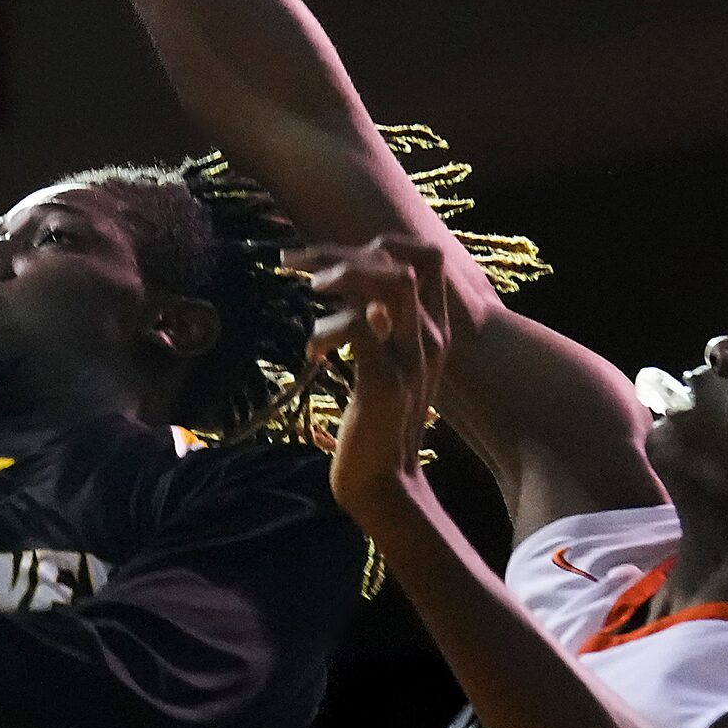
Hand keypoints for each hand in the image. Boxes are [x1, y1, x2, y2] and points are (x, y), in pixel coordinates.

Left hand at [288, 236, 453, 516]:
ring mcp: (411, 357)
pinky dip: (326, 330)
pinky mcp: (386, 382)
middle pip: (403, 260)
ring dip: (340, 275)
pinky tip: (311, 354)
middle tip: (293, 260)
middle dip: (343, 250)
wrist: (385, 484)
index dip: (377, 243)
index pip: (425, 256)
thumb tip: (353, 291)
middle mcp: (431, 336)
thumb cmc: (377, 423)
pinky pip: (359, 329)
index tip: (327, 255)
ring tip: (307, 289)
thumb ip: (380, 326)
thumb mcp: (388, 365)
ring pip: (391, 283)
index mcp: (434, 328)